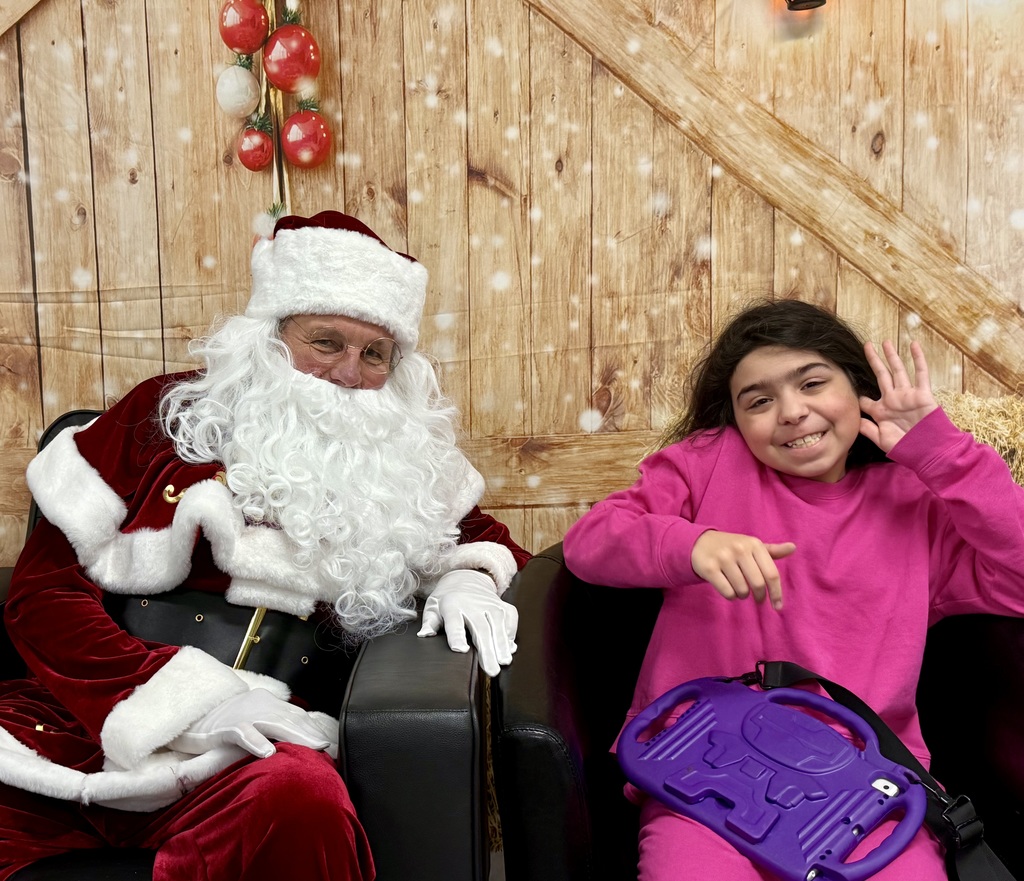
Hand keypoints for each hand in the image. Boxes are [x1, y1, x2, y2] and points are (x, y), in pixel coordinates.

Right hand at [169, 688, 331, 758]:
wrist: (190, 715)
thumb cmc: (222, 723)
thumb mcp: (251, 721)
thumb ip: (271, 727)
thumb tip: (296, 741)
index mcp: (267, 703)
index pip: (296, 715)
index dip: (313, 728)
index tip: (329, 742)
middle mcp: (259, 705)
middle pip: (291, 718)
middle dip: (311, 733)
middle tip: (328, 747)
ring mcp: (243, 714)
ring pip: (274, 723)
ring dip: (297, 736)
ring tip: (314, 747)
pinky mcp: (225, 727)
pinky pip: (244, 733)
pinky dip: (257, 742)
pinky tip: (269, 753)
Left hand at [418, 569, 517, 676]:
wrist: (466, 578)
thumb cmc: (447, 599)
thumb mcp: (433, 607)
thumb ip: (430, 622)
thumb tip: (424, 635)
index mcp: (451, 605)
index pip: (454, 622)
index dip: (456, 635)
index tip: (460, 649)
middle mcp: (473, 604)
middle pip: (480, 627)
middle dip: (487, 649)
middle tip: (490, 670)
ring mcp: (489, 604)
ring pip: (497, 624)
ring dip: (502, 644)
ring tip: (503, 662)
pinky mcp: (502, 605)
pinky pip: (510, 618)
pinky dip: (511, 634)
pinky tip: (510, 649)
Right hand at [691, 530, 795, 610]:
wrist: (700, 543)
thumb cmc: (732, 547)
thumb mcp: (751, 546)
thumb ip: (772, 550)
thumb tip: (793, 547)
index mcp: (754, 544)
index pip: (771, 573)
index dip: (777, 592)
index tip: (778, 606)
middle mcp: (739, 549)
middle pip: (758, 584)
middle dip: (760, 596)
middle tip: (759, 600)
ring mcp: (723, 558)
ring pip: (742, 590)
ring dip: (743, 595)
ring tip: (739, 588)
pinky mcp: (709, 568)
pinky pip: (727, 592)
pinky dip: (730, 595)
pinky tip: (728, 588)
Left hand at [859, 340, 937, 452]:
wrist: (930, 452)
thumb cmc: (906, 448)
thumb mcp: (882, 439)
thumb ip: (867, 429)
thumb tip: (852, 419)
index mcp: (881, 411)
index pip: (865, 400)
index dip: (858, 397)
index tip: (847, 386)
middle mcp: (892, 400)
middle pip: (881, 375)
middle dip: (874, 360)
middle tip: (867, 345)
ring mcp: (907, 396)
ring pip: (898, 370)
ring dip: (892, 356)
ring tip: (885, 342)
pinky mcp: (922, 394)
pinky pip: (921, 373)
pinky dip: (918, 359)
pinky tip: (913, 345)